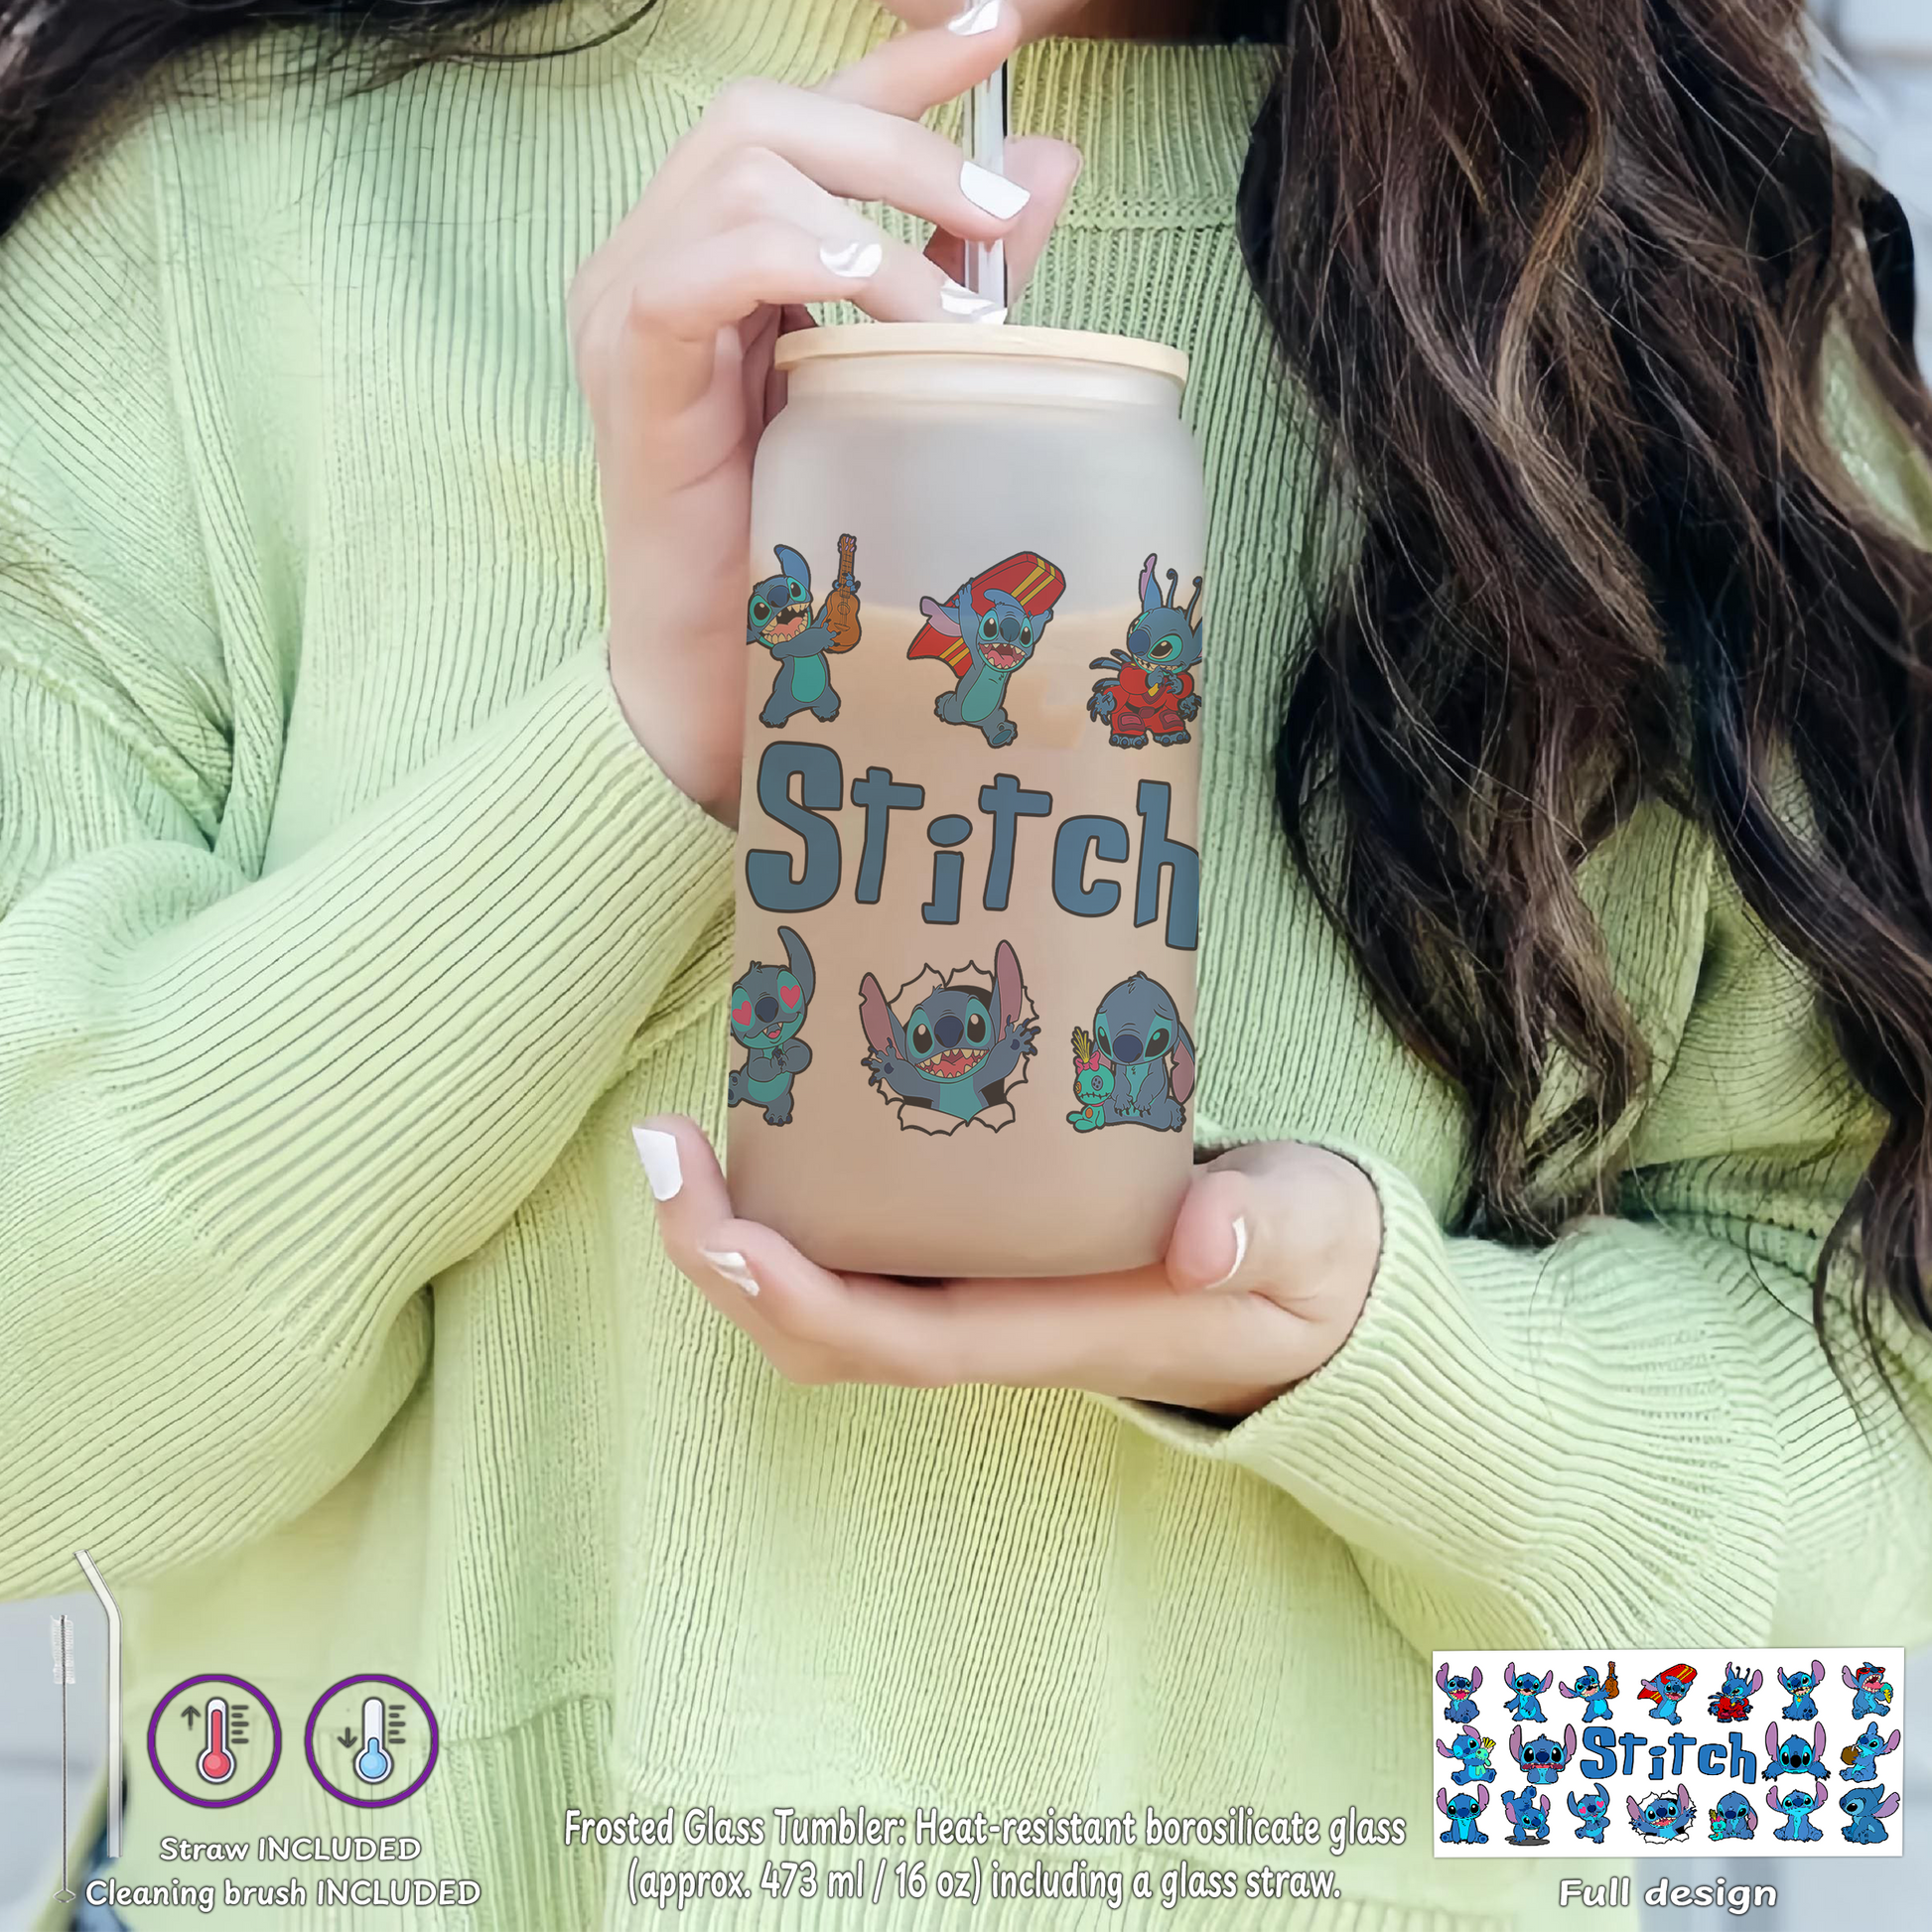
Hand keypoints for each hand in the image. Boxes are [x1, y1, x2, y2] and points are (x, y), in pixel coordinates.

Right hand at [568, 3, 1080, 820]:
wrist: (716, 677)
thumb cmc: (798, 547)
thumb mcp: (901, 389)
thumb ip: (961, 277)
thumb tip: (1046, 163)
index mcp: (726, 254)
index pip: (810, 117)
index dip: (903, 63)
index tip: (1004, 25)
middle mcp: (663, 256)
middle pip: (769, 115)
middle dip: (901, 142)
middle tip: (996, 221)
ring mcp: (629, 304)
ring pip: (742, 170)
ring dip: (872, 221)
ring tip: (956, 316)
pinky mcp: (626, 366)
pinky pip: (698, 265)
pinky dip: (800, 264)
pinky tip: (872, 309)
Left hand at [633, 1122, 1382, 1416]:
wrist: (1319, 1303)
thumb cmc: (1307, 1268)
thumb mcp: (1308, 1239)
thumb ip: (1262, 1231)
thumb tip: (1201, 1237)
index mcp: (1055, 1334)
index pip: (892, 1341)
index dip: (793, 1297)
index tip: (718, 1227)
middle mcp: (993, 1327)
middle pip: (819, 1332)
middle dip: (720, 1260)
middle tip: (662, 1147)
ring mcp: (979, 1296)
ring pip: (821, 1296)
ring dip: (733, 1235)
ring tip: (680, 1137)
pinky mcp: (981, 1254)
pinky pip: (857, 1250)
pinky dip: (790, 1206)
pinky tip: (774, 1123)